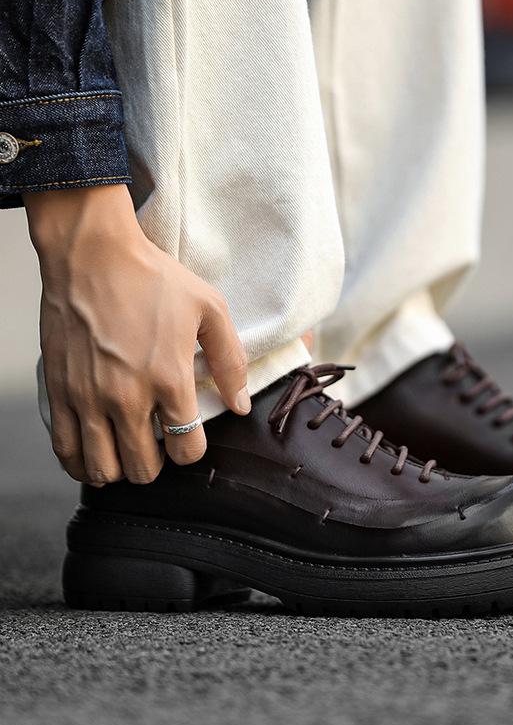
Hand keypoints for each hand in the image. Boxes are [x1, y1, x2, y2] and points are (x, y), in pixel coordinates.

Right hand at [25, 185, 250, 485]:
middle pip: (144, 469)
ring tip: (128, 450)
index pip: (186, 449)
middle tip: (160, 446)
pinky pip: (66, 451)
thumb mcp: (211, 309)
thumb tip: (241, 405)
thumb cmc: (154, 279)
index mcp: (169, 379)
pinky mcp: (59, 392)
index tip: (189, 438)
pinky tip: (95, 453)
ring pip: (104, 470)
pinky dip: (82, 462)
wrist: (92, 255)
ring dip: (121, 468)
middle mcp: (127, 397)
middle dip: (158, 465)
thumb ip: (231, 361)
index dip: (192, 452)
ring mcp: (88, 398)